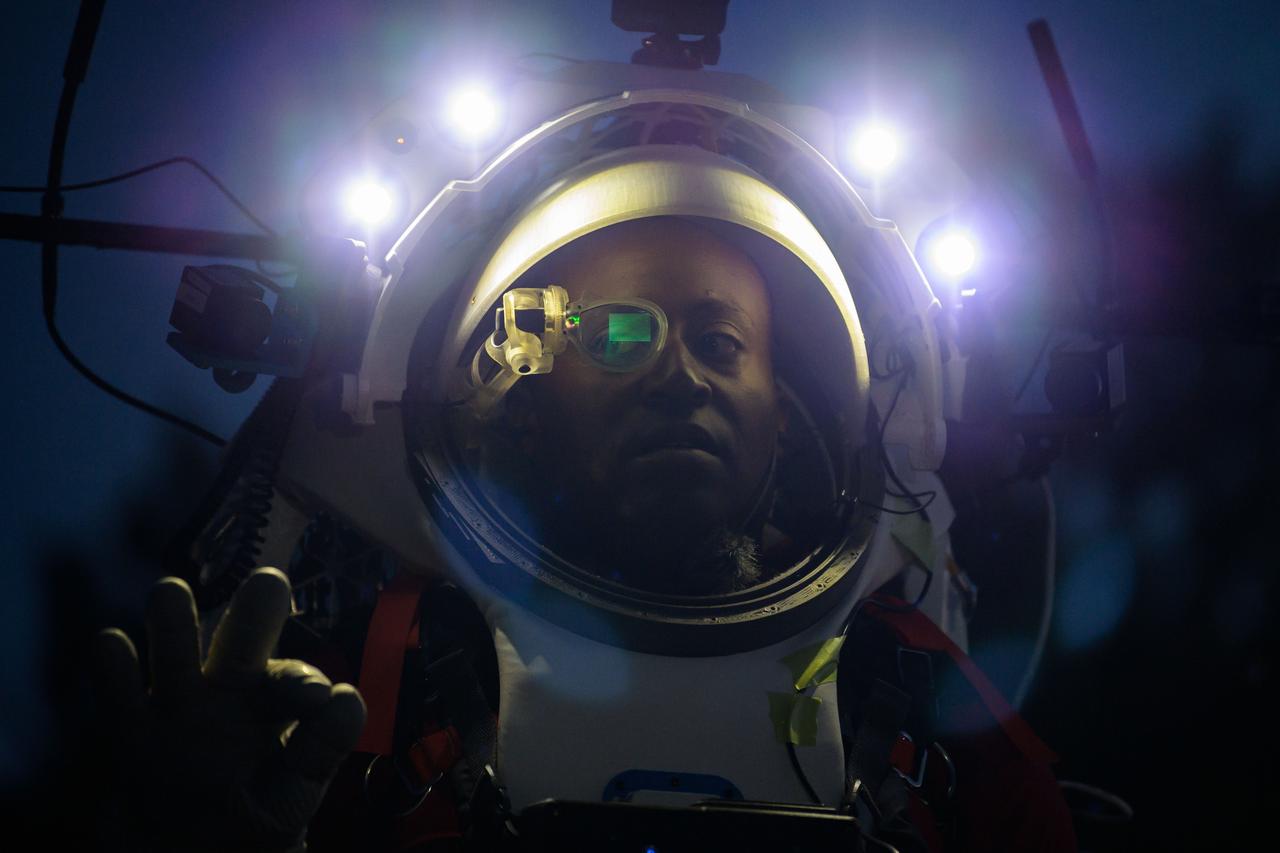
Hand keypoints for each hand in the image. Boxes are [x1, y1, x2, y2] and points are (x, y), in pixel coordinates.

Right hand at [92, 568, 365, 851]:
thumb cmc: (252, 822)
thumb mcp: (293, 794)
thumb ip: (320, 748)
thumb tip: (346, 696)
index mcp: (279, 709)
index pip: (296, 681)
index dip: (303, 680)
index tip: (316, 696)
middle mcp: (231, 692)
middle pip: (245, 639)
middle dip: (255, 610)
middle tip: (267, 587)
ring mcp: (176, 704)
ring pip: (177, 647)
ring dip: (173, 619)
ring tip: (169, 593)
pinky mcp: (127, 728)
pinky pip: (117, 688)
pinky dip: (112, 664)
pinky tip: (114, 647)